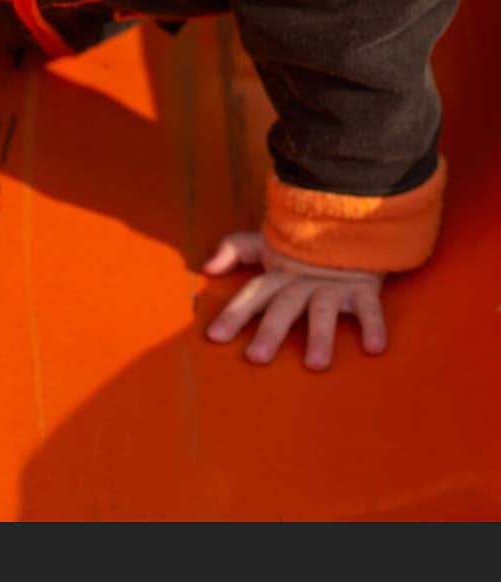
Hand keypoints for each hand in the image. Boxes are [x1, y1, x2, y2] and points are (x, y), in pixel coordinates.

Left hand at [201, 230, 385, 369]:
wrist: (349, 217)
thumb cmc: (303, 242)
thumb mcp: (267, 242)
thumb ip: (235, 250)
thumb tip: (206, 266)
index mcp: (279, 274)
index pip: (253, 294)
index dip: (234, 313)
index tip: (215, 337)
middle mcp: (303, 282)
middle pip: (284, 306)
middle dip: (270, 330)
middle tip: (257, 358)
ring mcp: (333, 285)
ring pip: (323, 310)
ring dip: (319, 336)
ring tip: (315, 365)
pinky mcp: (363, 286)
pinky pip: (369, 307)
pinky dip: (373, 325)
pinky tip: (374, 348)